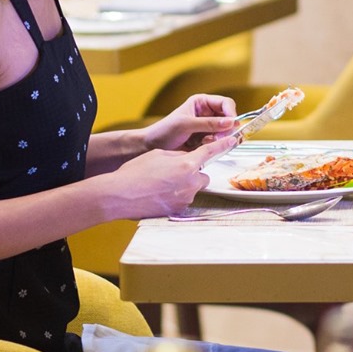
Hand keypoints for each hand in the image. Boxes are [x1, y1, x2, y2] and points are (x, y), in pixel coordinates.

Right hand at [103, 133, 239, 219]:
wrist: (119, 195)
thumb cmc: (135, 172)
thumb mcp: (159, 155)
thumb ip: (178, 155)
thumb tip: (187, 158)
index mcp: (187, 164)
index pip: (210, 152)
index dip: (223, 145)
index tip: (233, 140)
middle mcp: (190, 182)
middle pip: (202, 175)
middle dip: (193, 174)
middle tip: (174, 173)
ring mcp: (185, 198)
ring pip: (192, 188)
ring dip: (183, 186)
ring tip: (161, 185)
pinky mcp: (179, 210)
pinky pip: (183, 200)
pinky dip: (175, 197)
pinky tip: (159, 195)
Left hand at [141, 94, 240, 151]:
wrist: (152, 146)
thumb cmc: (165, 130)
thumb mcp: (186, 124)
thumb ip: (209, 123)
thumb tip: (230, 122)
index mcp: (202, 102)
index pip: (225, 103)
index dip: (231, 113)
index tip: (232, 124)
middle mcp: (206, 113)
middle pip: (228, 117)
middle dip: (226, 128)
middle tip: (220, 137)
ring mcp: (206, 127)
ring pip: (224, 131)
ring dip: (220, 137)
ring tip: (208, 142)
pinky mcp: (205, 139)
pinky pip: (218, 141)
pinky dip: (214, 144)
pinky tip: (203, 146)